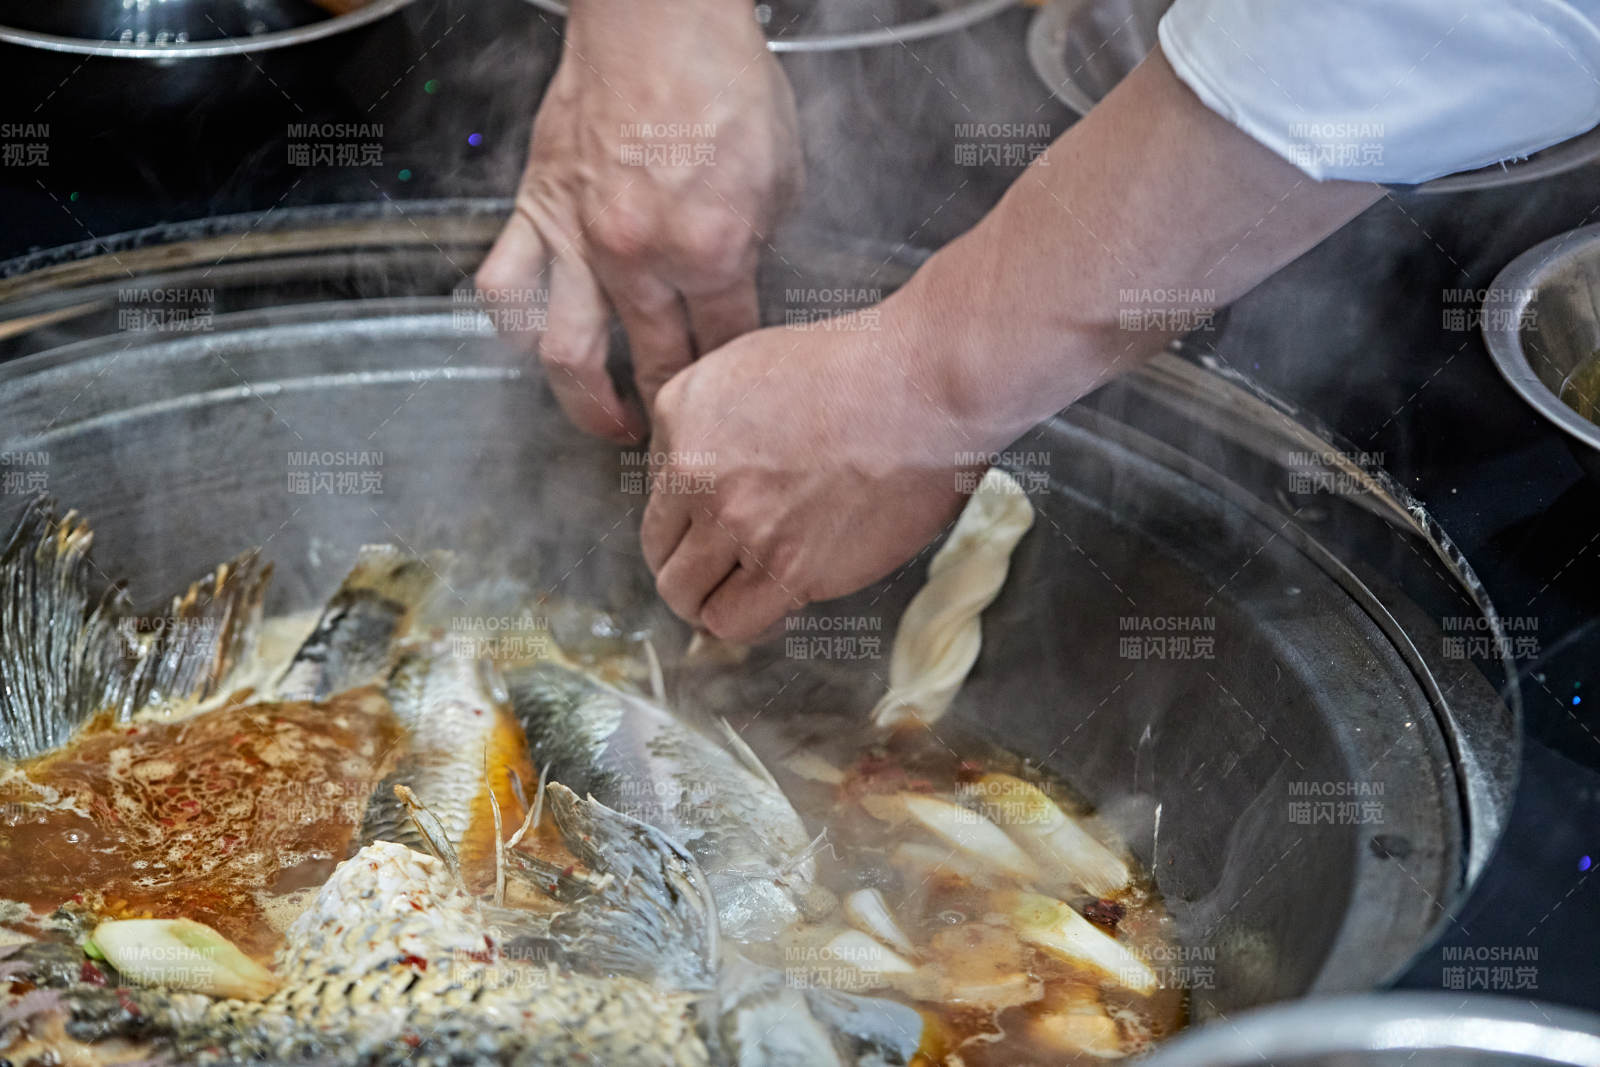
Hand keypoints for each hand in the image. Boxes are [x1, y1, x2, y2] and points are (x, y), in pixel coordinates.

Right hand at [477, 0, 801, 441]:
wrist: (656, 16)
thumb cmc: (721, 77)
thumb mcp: (782, 174)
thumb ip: (759, 246)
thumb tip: (744, 285)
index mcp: (711, 250)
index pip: (727, 344)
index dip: (737, 375)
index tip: (739, 392)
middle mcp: (638, 257)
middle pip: (657, 364)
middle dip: (674, 405)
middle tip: (680, 427)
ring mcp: (578, 240)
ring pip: (566, 354)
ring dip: (587, 403)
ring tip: (605, 421)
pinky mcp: (535, 211)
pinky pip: (505, 288)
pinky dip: (514, 327)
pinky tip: (532, 344)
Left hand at [641, 303, 987, 641]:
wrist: (925, 386)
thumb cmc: (860, 367)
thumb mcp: (750, 364)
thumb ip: (708, 422)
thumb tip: (690, 478)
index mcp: (680, 416)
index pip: (654, 498)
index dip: (685, 521)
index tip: (713, 527)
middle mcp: (696, 473)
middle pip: (660, 555)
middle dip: (688, 568)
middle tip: (722, 569)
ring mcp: (740, 524)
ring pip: (687, 598)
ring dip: (710, 602)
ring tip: (742, 594)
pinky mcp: (788, 568)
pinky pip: (736, 622)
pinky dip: (748, 622)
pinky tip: (773, 603)